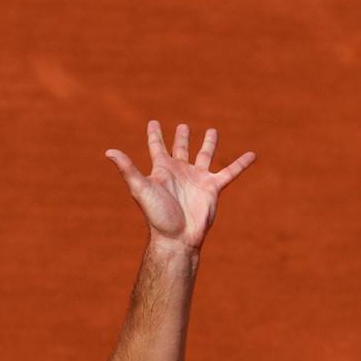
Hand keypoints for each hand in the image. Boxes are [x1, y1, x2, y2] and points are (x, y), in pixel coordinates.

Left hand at [106, 120, 256, 250]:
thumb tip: (109, 152)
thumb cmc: (157, 215)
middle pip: (181, 149)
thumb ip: (127, 169)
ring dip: (208, 143)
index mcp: (162, 169)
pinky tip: (252, 155)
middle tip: (182, 126)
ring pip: (205, 155)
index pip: (157, 147)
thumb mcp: (141, 188)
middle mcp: (180, 171)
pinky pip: (229, 172)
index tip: (153, 122)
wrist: (177, 238)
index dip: (154, 135)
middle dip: (181, 137)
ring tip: (212, 130)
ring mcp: (197, 178)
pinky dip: (241, 163)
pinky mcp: (213, 188)